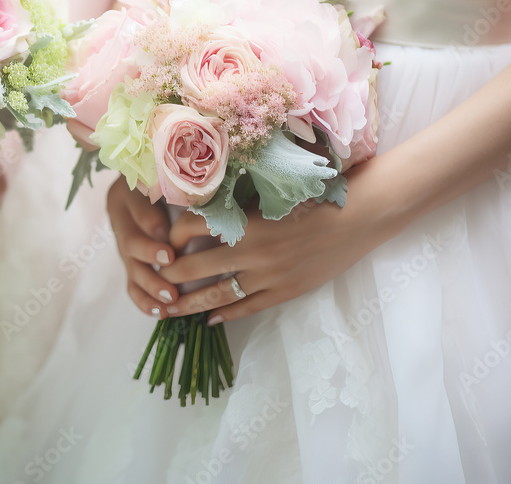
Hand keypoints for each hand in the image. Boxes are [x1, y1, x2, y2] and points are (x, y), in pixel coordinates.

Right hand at [106, 177, 180, 316]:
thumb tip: (192, 206)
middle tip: (170, 262)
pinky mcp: (130, 262)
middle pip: (129, 240)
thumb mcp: (167, 178)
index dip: (149, 221)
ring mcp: (123, 242)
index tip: (166, 232)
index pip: (135, 206)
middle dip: (149, 254)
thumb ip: (175, 189)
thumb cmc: (169, 180)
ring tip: (169, 298)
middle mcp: (119, 217)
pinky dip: (145, 300)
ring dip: (150, 284)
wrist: (152, 184)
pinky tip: (160, 312)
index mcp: (126, 192)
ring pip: (131, 267)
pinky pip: (132, 284)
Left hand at [158, 161, 403, 323]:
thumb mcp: (271, 191)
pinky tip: (209, 319)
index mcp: (244, 219)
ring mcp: (267, 274)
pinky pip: (247, 307)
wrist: (359, 217)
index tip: (163, 240)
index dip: (172, 235)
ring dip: (189, 303)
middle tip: (151, 281)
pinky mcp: (284, 291)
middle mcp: (250, 250)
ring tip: (168, 310)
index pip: (191, 227)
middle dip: (169, 275)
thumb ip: (238, 200)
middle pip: (195, 266)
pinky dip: (225, 314)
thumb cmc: (316, 195)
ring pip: (216, 294)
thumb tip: (203, 203)